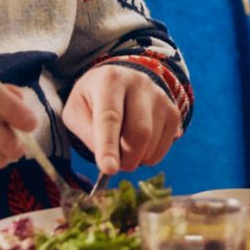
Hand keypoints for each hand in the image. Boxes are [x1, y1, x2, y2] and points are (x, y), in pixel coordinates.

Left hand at [61, 64, 182, 173]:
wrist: (117, 83)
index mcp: (110, 80)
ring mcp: (160, 96)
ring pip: (152, 142)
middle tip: (113, 165)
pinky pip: (163, 147)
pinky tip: (137, 145)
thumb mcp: (76, 112)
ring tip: (122, 147)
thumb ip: (89, 135)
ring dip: (135, 158)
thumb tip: (111, 163)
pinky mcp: (172, 111)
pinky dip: (148, 156)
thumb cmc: (92, 100)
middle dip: (126, 158)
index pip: (110, 118)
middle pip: (139, 132)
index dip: (109, 146)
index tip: (108, 169)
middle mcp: (139, 83)